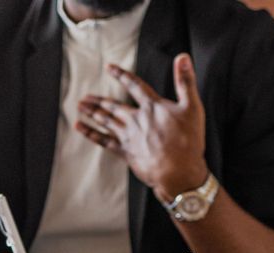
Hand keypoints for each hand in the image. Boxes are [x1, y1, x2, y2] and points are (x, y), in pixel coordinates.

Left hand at [76, 54, 206, 197]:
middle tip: (86, 96)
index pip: (134, 85)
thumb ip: (185, 81)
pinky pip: (104, 141)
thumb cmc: (188, 143)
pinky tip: (81, 127)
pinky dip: (91, 133)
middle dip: (99, 100)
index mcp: (152, 107)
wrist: (178, 173)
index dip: (121, 75)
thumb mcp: (192, 108)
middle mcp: (137, 119)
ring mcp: (129, 137)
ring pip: (106, 121)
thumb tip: (182, 57)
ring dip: (92, 112)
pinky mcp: (126, 153)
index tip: (109, 67)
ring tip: (81, 106)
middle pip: (114, 106)